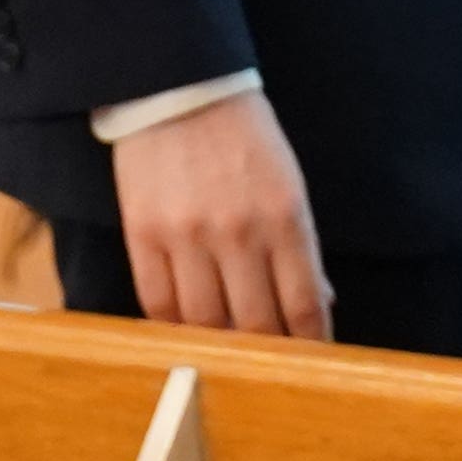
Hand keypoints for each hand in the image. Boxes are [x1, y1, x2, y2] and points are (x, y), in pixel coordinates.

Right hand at [110, 88, 333, 339]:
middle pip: (255, 324)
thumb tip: (318, 300)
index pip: (303, 304)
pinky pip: (157, 304)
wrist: (179, 89)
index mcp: (285, 215)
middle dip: (268, 355)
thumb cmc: (244, 136)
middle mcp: (238, 231)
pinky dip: (173, 329)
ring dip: (220, 350)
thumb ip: (301, 245)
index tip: (314, 363)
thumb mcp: (290, 181)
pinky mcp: (143, 235)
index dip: (310, 344)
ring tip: (230, 362)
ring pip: (205, 323)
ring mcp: (187, 236)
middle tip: (273, 371)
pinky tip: (186, 336)